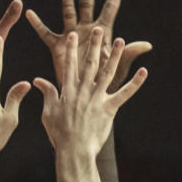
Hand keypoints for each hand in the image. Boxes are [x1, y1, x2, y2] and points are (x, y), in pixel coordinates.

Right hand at [26, 0, 150, 91]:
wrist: (86, 97)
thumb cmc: (105, 82)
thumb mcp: (118, 66)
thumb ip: (129, 53)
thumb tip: (147, 45)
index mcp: (103, 32)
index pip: (110, 9)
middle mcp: (87, 30)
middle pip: (87, 2)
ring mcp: (72, 36)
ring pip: (68, 11)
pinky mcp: (58, 47)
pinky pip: (46, 33)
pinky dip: (38, 24)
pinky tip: (29, 13)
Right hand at [36, 29, 147, 159]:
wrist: (74, 150)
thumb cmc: (60, 134)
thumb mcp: (48, 112)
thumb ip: (47, 93)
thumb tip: (37, 80)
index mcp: (68, 91)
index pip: (69, 66)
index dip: (72, 50)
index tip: (73, 35)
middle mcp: (83, 91)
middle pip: (89, 64)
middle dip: (93, 45)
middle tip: (98, 30)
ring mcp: (97, 99)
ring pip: (108, 73)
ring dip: (114, 56)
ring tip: (119, 41)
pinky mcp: (109, 109)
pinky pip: (124, 94)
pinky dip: (135, 84)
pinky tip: (144, 72)